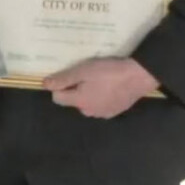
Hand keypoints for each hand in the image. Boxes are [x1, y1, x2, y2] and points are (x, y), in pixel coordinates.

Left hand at [44, 58, 158, 118]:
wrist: (138, 77)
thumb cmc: (108, 72)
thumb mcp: (83, 71)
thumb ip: (64, 79)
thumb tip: (45, 85)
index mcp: (80, 102)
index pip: (58, 98)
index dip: (58, 85)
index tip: (67, 74)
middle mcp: (90, 112)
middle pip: (72, 100)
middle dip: (74, 88)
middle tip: (84, 73)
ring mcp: (103, 114)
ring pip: (86, 102)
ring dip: (87, 92)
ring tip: (97, 78)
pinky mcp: (114, 112)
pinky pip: (99, 104)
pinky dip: (99, 96)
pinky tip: (108, 85)